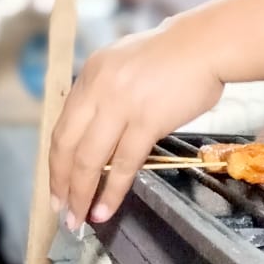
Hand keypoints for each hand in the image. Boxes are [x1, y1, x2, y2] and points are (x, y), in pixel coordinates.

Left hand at [49, 24, 224, 228]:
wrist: (206, 44)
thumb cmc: (174, 56)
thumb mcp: (124, 66)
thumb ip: (105, 94)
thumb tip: (95, 134)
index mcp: (91, 74)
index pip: (62, 127)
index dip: (56, 162)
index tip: (57, 186)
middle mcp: (99, 88)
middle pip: (67, 146)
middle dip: (61, 184)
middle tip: (62, 211)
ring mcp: (121, 104)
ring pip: (90, 159)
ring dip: (82, 194)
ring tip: (79, 219)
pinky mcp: (147, 120)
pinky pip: (124, 163)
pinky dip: (112, 191)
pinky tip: (106, 209)